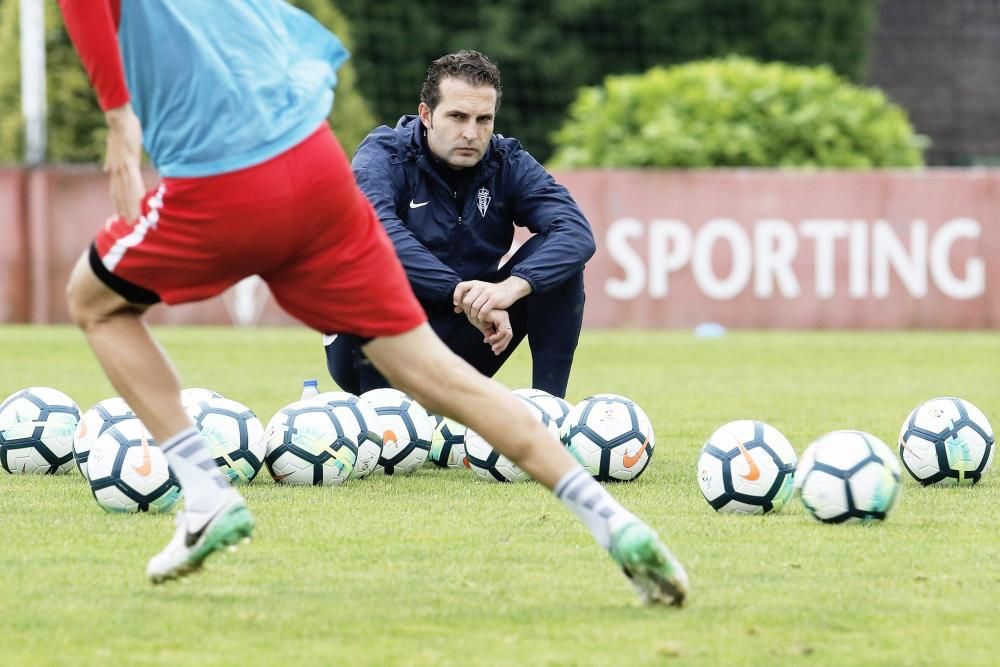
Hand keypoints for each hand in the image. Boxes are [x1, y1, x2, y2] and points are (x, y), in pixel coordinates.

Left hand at [103, 104, 144, 221]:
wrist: (118, 117)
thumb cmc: (119, 129)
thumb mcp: (113, 147)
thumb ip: (110, 159)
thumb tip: (106, 168)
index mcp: (114, 168)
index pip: (116, 190)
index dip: (118, 204)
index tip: (120, 215)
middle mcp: (116, 169)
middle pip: (120, 194)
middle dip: (125, 209)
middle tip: (128, 224)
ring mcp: (122, 166)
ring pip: (127, 190)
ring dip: (130, 205)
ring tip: (134, 217)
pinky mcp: (129, 160)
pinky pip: (133, 178)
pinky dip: (136, 190)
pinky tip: (140, 199)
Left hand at [453, 276, 531, 320]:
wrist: (509, 289)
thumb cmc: (492, 293)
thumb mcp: (479, 293)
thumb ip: (468, 300)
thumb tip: (455, 310)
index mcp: (475, 284)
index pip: (461, 286)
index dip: (456, 295)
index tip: (457, 304)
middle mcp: (480, 287)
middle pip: (466, 300)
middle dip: (466, 310)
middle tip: (469, 315)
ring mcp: (487, 293)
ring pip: (474, 307)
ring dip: (473, 315)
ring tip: (476, 318)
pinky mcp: (494, 300)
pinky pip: (483, 310)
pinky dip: (481, 316)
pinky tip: (482, 318)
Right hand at [465, 308, 512, 355]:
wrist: (469, 307)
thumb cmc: (474, 315)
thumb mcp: (483, 328)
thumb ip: (490, 335)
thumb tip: (494, 346)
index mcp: (501, 320)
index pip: (506, 335)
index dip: (502, 345)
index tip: (494, 351)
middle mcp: (504, 317)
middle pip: (509, 335)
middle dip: (502, 345)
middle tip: (495, 351)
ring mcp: (504, 317)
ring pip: (508, 335)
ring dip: (500, 343)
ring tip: (491, 347)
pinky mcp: (501, 317)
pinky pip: (503, 332)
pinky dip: (497, 338)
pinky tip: (489, 339)